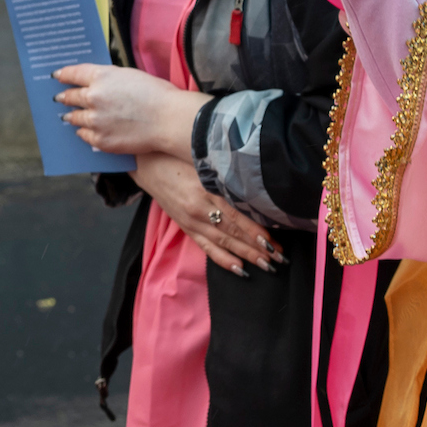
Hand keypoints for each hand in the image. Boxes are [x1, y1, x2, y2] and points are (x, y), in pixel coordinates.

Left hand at [53, 63, 205, 155]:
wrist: (168, 119)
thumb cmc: (156, 94)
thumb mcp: (130, 75)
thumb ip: (110, 79)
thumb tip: (98, 84)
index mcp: (101, 77)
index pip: (73, 73)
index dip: (63, 74)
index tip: (56, 76)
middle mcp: (93, 97)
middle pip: (70, 96)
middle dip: (64, 97)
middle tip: (59, 98)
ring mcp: (94, 120)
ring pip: (74, 118)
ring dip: (71, 116)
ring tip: (68, 117)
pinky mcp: (100, 140)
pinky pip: (84, 135)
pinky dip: (84, 132)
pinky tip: (84, 131)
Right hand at [132, 152, 281, 275]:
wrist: (147, 163)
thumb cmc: (179, 157)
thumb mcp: (203, 160)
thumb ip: (226, 173)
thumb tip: (256, 182)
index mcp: (206, 190)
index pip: (235, 215)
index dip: (254, 231)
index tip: (273, 241)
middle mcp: (199, 209)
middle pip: (233, 233)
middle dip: (257, 247)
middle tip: (279, 257)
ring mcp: (192, 221)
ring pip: (223, 243)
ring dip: (246, 255)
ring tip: (266, 266)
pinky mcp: (186, 228)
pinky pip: (207, 248)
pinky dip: (223, 260)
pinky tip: (239, 269)